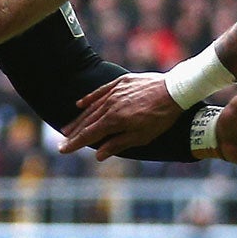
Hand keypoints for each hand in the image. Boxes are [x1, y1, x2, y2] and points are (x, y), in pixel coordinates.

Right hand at [58, 71, 181, 154]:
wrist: (175, 90)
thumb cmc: (161, 117)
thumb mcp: (142, 136)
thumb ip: (118, 144)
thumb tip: (98, 154)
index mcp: (114, 120)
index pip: (90, 134)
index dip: (76, 143)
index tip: (63, 150)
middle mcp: (110, 105)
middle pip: (87, 121)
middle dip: (74, 133)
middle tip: (62, 142)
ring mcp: (115, 92)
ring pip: (92, 108)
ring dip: (79, 118)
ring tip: (67, 127)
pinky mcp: (121, 83)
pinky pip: (100, 92)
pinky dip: (89, 98)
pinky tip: (80, 104)